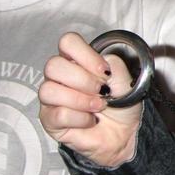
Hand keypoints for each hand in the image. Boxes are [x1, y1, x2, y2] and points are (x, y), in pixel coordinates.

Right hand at [38, 31, 141, 166]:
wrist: (126, 132)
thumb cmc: (122, 103)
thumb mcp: (124, 78)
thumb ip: (112, 64)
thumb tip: (97, 69)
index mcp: (76, 60)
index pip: (67, 42)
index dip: (85, 54)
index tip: (104, 71)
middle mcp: (59, 77)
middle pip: (53, 65)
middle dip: (83, 80)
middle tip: (101, 92)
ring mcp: (51, 99)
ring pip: (49, 90)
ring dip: (80, 100)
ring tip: (98, 107)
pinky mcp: (50, 120)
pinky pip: (58, 114)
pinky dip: (80, 118)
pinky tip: (90, 121)